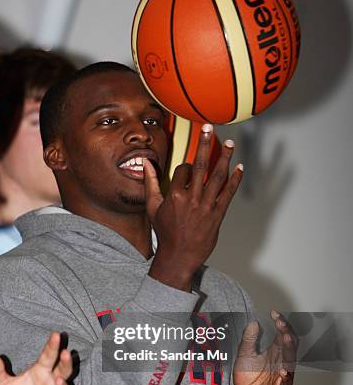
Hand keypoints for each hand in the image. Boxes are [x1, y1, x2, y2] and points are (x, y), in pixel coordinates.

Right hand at [144, 124, 242, 290]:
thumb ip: (150, 183)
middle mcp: (191, 199)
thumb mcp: (152, 208)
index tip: (187, 171)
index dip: (185, 167)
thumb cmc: (164, 233)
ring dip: (225, 158)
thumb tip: (145, 163)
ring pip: (217, 177)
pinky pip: (229, 193)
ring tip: (231, 143)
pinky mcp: (218, 215)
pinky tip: (240, 168)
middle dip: (205, 144)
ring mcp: (206, 206)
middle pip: (200, 165)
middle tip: (210, 127)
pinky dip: (236, 180)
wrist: (179, 257)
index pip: (183, 170)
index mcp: (174, 196)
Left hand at [233, 311, 298, 384]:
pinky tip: (284, 369)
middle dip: (287, 331)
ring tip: (286, 337)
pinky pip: (287, 381)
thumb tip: (254, 322)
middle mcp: (281, 361)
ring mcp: (283, 374)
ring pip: (291, 359)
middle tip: (280, 321)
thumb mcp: (245, 356)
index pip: (282, 334)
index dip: (280, 322)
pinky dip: (286, 374)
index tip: (274, 312)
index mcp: (275, 352)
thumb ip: (249, 339)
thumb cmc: (249, 379)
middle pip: (290, 343)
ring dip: (289, 349)